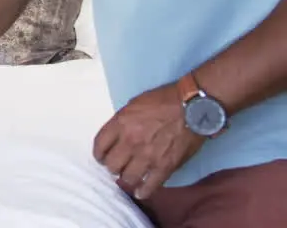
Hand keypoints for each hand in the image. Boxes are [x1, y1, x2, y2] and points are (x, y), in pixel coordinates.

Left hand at [93, 81, 203, 200]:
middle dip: (112, 166)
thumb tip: (117, 136)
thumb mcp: (134, 105)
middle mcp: (130, 141)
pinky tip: (140, 192)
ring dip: (126, 178)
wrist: (193, 106)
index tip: (102, 157)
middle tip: (118, 165)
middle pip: (111, 164)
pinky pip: (150, 185)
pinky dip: (143, 191)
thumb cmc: (164, 100)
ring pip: (127, 178)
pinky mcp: (165, 166)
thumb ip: (122, 122)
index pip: (99, 145)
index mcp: (120, 123)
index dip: (99, 154)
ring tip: (129, 176)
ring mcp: (147, 155)